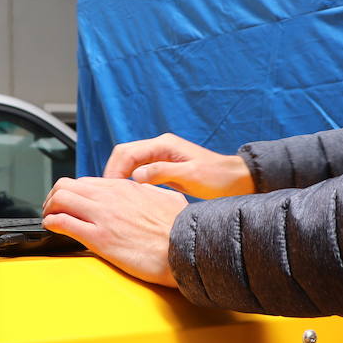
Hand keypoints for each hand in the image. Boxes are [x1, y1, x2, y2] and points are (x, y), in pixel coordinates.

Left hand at [42, 176, 186, 286]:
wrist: (186, 248)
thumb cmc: (181, 229)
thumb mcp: (170, 199)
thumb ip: (156, 192)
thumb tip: (153, 193)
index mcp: (126, 187)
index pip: (87, 181)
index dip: (74, 192)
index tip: (71, 202)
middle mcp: (110, 197)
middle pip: (67, 185)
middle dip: (54, 197)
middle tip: (52, 209)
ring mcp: (103, 216)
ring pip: (60, 199)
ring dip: (49, 208)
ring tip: (49, 218)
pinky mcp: (98, 238)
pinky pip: (63, 223)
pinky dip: (52, 223)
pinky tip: (51, 227)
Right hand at [103, 133, 253, 198]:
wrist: (235, 180)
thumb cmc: (217, 177)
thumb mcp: (190, 175)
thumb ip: (163, 172)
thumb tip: (136, 175)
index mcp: (163, 145)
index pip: (127, 152)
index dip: (114, 170)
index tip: (109, 189)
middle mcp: (159, 147)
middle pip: (124, 155)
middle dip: (112, 172)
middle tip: (106, 195)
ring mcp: (161, 157)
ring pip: (130, 164)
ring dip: (120, 177)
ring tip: (114, 197)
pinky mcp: (164, 168)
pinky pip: (139, 171)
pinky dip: (130, 181)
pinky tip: (129, 196)